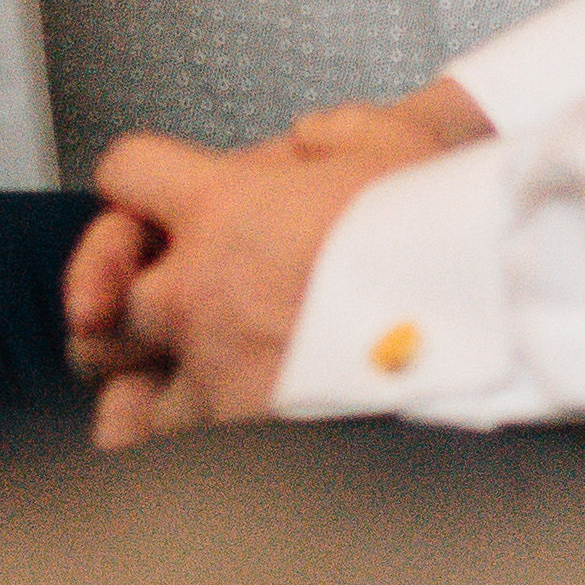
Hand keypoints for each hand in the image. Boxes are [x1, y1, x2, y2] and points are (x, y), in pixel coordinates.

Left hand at [63, 108, 476, 442]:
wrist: (485, 307)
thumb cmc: (441, 225)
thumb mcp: (387, 137)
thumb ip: (326, 134)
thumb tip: (310, 144)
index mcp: (223, 207)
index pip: (124, 175)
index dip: (135, 183)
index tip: (153, 202)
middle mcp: (201, 290)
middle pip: (100, 298)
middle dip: (114, 300)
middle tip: (149, 305)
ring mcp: (217, 369)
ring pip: (120, 391)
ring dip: (137, 384)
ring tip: (161, 383)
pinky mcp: (245, 435)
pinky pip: (169, 451)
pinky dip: (170, 446)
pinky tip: (188, 434)